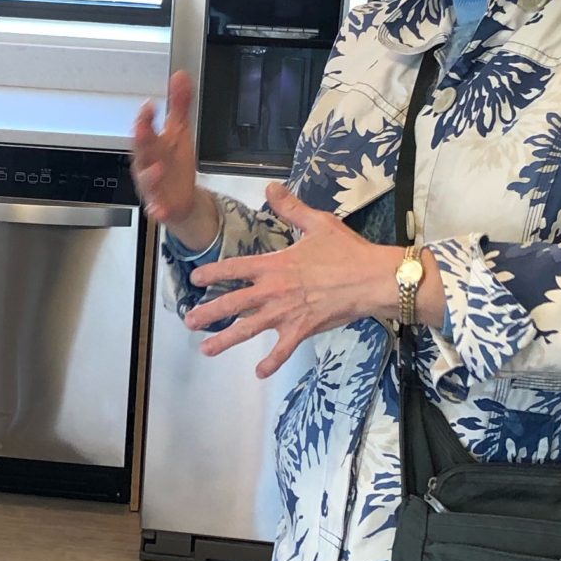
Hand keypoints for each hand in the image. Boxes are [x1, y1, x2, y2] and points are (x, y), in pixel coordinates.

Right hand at [131, 73, 216, 244]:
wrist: (180, 199)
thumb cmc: (174, 164)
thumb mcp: (179, 132)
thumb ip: (179, 104)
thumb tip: (180, 75)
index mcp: (151, 145)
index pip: (145, 128)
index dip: (145, 118)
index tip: (149, 105)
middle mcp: (147, 164)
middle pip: (141, 151)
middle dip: (141, 140)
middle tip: (142, 128)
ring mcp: (152, 186)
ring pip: (146, 180)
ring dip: (150, 174)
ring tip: (157, 168)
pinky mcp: (160, 206)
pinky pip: (156, 209)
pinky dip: (157, 210)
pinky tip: (160, 211)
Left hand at [188, 184, 426, 377]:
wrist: (372, 279)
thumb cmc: (347, 251)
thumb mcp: (317, 223)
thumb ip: (290, 208)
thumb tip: (271, 187)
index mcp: (274, 265)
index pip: (235, 268)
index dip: (213, 273)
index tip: (196, 278)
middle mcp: (273, 291)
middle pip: (233, 303)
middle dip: (208, 313)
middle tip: (189, 321)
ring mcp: (285, 313)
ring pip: (248, 329)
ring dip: (225, 340)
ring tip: (206, 350)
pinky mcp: (302, 330)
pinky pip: (282, 350)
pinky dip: (271, 362)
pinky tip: (259, 372)